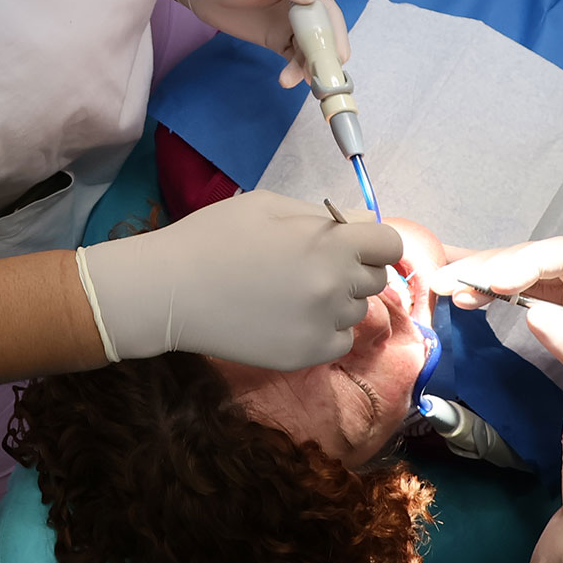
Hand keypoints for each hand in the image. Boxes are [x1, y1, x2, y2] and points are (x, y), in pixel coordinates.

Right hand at [78, 189, 402, 369]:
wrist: (172, 289)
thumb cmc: (216, 235)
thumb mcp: (270, 205)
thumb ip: (323, 215)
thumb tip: (363, 223)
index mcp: (331, 245)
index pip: (389, 244)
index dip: (372, 240)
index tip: (352, 241)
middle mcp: (336, 288)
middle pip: (375, 278)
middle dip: (353, 266)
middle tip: (312, 262)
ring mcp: (322, 327)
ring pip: (355, 310)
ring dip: (337, 298)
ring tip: (291, 288)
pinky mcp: (305, 356)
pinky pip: (338, 339)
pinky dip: (323, 327)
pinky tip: (288, 314)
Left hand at [169, 0, 350, 87]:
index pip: (328, 13)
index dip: (335, 34)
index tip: (337, 56)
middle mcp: (303, 8)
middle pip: (323, 36)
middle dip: (325, 57)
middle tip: (320, 78)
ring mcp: (290, 26)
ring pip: (309, 51)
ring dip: (307, 67)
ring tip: (292, 80)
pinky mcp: (277, 40)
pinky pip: (293, 59)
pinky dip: (294, 71)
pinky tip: (287, 80)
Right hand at [430, 238, 562, 437]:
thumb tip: (533, 315)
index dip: (525, 263)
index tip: (493, 284)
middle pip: (531, 255)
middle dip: (486, 266)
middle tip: (443, 282)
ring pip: (515, 262)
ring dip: (476, 272)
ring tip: (439, 285)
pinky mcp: (549, 286)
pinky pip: (512, 275)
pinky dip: (482, 279)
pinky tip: (451, 278)